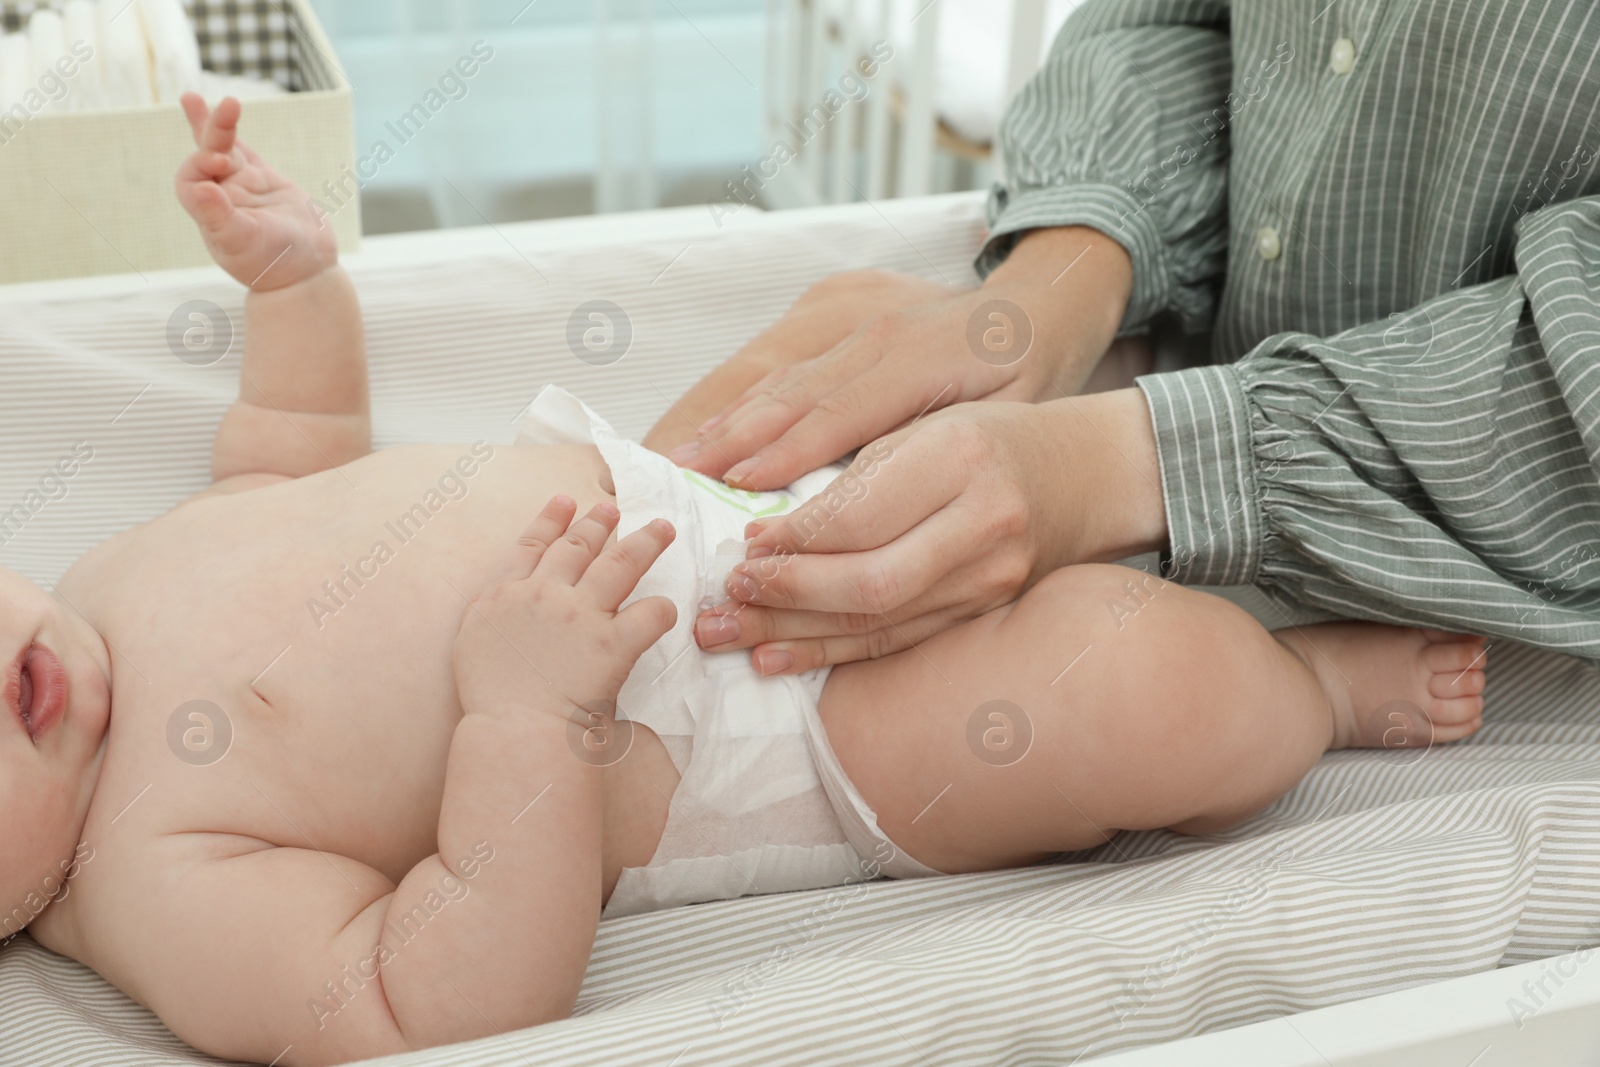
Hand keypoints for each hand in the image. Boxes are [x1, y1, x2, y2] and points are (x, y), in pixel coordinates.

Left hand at [174, 94, 336, 290]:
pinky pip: (242, 150)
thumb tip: (199, 188)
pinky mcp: (264, 181)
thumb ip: (219, 217)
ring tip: (209, 97)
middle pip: (207, 153)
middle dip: (213, 129)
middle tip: (229, 107)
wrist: (307, 273)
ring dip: (218, 122)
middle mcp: (220, 196)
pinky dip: (231, 131)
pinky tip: (223, 110)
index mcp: (208, 212)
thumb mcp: (243, 242)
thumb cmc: (273, 264)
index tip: (220, 163)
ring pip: (222, 147)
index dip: (200, 164)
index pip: (190, 179)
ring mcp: (241, 186)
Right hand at [453, 497, 678, 718]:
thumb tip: (512, 605)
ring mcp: (580, 615)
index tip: (565, 501)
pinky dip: (662, 608)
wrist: (513, 731)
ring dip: (643, 541)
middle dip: (597, 522)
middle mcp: (543, 594)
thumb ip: (497, 615)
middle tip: (612, 508)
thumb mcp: (474, 644)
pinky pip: (650, 614)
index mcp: (504, 595)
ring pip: (620, 563)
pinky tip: (668, 607)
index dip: (550, 520)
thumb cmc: (490, 702)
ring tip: (660, 527)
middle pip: (577, 546)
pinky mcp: (613, 642)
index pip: (530, 546)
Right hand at [673, 227, 1132, 490]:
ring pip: (773, 369)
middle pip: (787, 387)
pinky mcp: (834, 302)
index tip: (738, 487)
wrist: (1036, 306)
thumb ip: (940, 448)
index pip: (838, 412)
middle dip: (728, 437)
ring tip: (674, 457)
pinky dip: (736, 393)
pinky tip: (705, 425)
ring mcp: (850, 310)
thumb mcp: (1007, 421)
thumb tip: (872, 490)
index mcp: (919, 356)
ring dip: (720, 417)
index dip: (785, 452)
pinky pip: (777, 354)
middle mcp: (874, 327)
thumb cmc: (1026, 379)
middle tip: (677, 480)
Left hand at [692, 389, 1167, 672]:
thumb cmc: (997, 438)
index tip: (742, 543)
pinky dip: (834, 652)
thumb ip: (860, 473)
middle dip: (786, 594)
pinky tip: (780, 656)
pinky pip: (899, 641)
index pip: (859, 515)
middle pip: (867, 581)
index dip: (792, 539)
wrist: (1091, 475)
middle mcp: (983, 524)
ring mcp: (991, 579)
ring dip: (794, 632)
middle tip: (726, 595)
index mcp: (963, 456)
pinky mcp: (986, 612)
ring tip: (729, 635)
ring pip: (878, 622)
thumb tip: (769, 529)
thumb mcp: (930, 426)